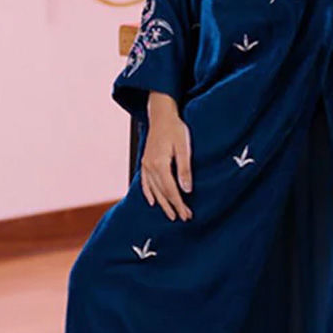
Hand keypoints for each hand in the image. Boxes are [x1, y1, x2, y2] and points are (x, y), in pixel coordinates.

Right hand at [141, 93, 192, 221]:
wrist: (161, 114)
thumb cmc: (175, 128)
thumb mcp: (184, 147)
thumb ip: (185, 169)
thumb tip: (187, 190)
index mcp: (160, 164)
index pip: (171, 190)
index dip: (179, 204)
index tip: (186, 214)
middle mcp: (149, 167)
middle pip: (162, 192)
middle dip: (172, 206)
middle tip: (182, 218)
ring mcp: (145, 164)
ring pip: (153, 189)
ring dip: (162, 203)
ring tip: (170, 214)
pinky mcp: (145, 161)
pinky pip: (144, 182)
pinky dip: (148, 193)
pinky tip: (152, 201)